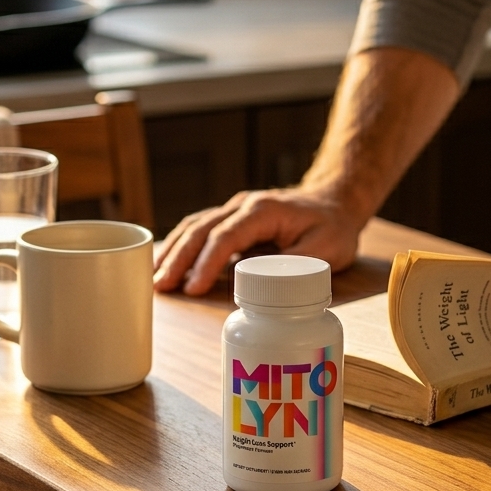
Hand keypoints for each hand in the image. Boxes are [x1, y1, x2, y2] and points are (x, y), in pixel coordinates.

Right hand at [153, 188, 363, 294]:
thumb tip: (266, 285)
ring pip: (196, 227)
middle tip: (161, 286)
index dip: (207, 262)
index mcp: (263, 211)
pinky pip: (201, 230)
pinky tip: (168, 264)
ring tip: (156, 279)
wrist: (335, 202)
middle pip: (202, 230)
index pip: (226, 236)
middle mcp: (243, 206)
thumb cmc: (332, 227)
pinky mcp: (234, 222)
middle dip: (179, 258)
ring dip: (174, 251)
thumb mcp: (327, 248)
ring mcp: (236, 211)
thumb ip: (297, 264)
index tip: (194, 288)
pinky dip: (182, 246)